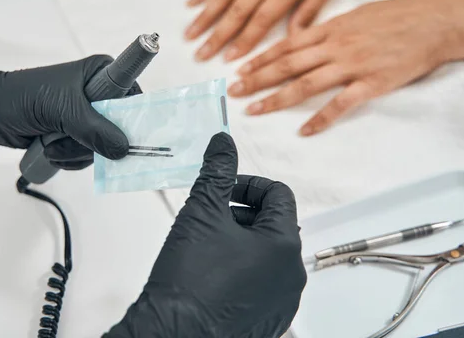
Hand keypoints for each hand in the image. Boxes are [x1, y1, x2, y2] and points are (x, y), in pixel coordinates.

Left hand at [0, 55, 140, 168]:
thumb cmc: (23, 98)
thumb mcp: (63, 110)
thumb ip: (95, 129)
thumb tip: (123, 149)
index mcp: (101, 74)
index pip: (132, 95)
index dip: (134, 116)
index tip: (128, 136)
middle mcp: (98, 95)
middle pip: (119, 128)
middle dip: (94, 141)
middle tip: (71, 138)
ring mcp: (87, 117)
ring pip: (102, 146)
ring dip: (77, 153)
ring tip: (52, 144)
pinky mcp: (76, 135)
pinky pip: (88, 156)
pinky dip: (70, 159)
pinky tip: (52, 151)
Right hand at [104, 133, 305, 337]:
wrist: (172, 332)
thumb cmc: (188, 281)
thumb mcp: (201, 211)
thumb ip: (217, 170)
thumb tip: (224, 144)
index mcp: (283, 244)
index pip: (278, 194)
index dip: (248, 184)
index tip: (225, 190)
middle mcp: (291, 274)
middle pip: (274, 223)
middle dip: (242, 212)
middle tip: (212, 218)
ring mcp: (282, 300)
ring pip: (268, 253)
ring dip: (242, 240)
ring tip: (209, 246)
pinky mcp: (269, 319)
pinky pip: (263, 281)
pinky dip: (244, 269)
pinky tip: (214, 273)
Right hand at [185, 0, 346, 61]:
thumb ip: (310, 10)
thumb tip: (295, 38)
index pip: (261, 21)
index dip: (244, 41)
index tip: (229, 58)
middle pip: (237, 12)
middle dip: (217, 36)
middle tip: (200, 54)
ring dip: (205, 16)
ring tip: (190, 34)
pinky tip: (193, 2)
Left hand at [229, 0, 463, 135]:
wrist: (435, 21)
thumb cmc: (397, 16)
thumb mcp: (356, 15)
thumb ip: (328, 30)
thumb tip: (303, 40)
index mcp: (331, 29)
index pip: (286, 46)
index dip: (260, 59)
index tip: (240, 69)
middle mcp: (335, 46)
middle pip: (287, 65)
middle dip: (256, 79)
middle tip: (234, 92)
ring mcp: (352, 65)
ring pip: (305, 83)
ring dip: (276, 98)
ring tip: (255, 110)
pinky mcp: (371, 84)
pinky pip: (340, 104)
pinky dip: (320, 119)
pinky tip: (304, 131)